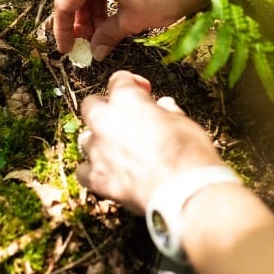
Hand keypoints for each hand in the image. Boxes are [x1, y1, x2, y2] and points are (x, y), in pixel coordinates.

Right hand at [53, 0, 206, 58]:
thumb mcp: (132, 20)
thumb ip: (108, 35)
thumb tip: (96, 51)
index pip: (65, 3)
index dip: (64, 30)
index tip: (67, 50)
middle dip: (83, 21)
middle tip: (88, 44)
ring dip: (97, 11)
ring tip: (105, 34)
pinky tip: (119, 16)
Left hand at [76, 71, 224, 212]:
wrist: (184, 193)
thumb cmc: (189, 154)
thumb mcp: (184, 123)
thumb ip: (167, 112)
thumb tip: (164, 106)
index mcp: (128, 100)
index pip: (119, 80)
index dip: (133, 83)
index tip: (144, 91)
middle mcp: (105, 122)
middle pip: (91, 105)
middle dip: (105, 107)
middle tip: (123, 116)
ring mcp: (98, 151)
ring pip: (85, 138)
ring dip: (99, 140)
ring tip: (117, 148)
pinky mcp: (97, 180)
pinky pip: (83, 170)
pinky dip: (93, 169)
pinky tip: (107, 172)